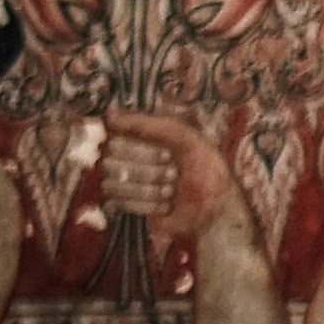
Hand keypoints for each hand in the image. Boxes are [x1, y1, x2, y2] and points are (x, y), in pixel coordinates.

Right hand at [94, 112, 240, 247]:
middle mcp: (126, 156)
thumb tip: (108, 115)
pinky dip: (145, 205)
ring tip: (171, 191)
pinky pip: (116, 204)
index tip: (168, 155)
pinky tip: (165, 206)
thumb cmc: (205, 168)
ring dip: (147, 190)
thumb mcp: (184, 137)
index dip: (141, 151)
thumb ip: (147, 124)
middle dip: (147, 172)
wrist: (214, 208)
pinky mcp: (125, 205)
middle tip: (173, 175)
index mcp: (140, 136)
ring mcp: (124, 181)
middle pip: (108, 163)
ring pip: (111, 184)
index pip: (114, 139)